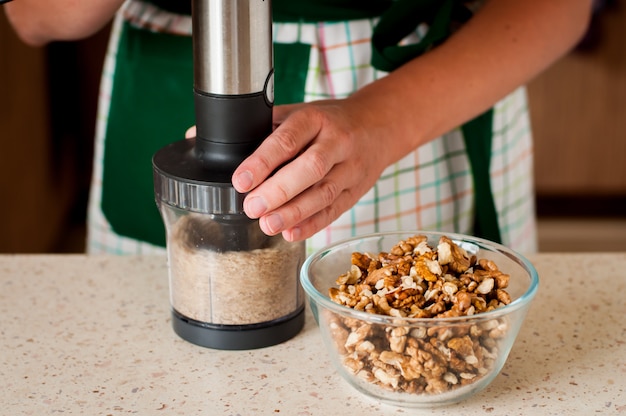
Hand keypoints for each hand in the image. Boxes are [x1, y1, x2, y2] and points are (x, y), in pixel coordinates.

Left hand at [231, 99, 394, 241]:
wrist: (377, 126)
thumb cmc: (329, 121)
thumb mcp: (300, 111)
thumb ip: (265, 126)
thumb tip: (208, 140)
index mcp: (316, 118)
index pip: (288, 140)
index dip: (263, 161)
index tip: (241, 180)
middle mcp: (338, 142)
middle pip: (311, 168)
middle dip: (279, 191)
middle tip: (252, 207)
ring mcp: (351, 168)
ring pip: (324, 193)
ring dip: (295, 213)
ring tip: (268, 225)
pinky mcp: (356, 191)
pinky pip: (335, 210)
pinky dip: (312, 224)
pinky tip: (291, 233)